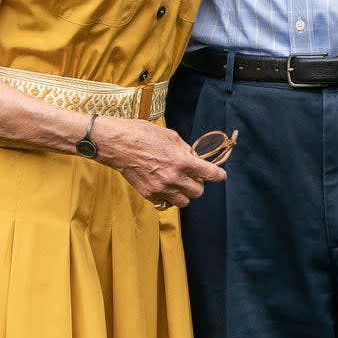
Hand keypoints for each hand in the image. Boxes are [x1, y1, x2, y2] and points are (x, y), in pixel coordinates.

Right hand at [95, 119, 227, 208]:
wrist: (117, 144)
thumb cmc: (142, 134)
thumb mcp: (169, 136)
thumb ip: (184, 149)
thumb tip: (193, 158)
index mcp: (182, 161)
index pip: (209, 173)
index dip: (218, 175)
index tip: (221, 176)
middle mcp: (174, 177)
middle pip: (198, 192)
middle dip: (198, 184)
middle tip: (192, 177)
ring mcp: (161, 188)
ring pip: (184, 201)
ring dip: (185, 193)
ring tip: (179, 183)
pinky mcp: (149, 194)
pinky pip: (166, 202)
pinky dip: (169, 196)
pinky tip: (165, 186)